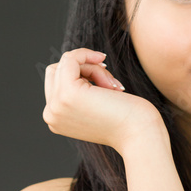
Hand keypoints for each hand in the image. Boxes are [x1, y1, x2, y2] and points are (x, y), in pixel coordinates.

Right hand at [43, 48, 160, 152]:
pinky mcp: (67, 94)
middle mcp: (51, 115)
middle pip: (57, 71)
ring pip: (66, 65)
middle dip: (86, 70)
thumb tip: (71, 60)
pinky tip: (105, 65)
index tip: (107, 83)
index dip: (81, 76)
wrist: (139, 135)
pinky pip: (70, 59)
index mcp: (56, 120)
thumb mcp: (96, 105)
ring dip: (94, 68)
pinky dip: (87, 55)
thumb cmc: (128, 120)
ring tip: (114, 87)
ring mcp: (56, 105)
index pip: (56, 83)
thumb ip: (79, 91)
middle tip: (111, 86)